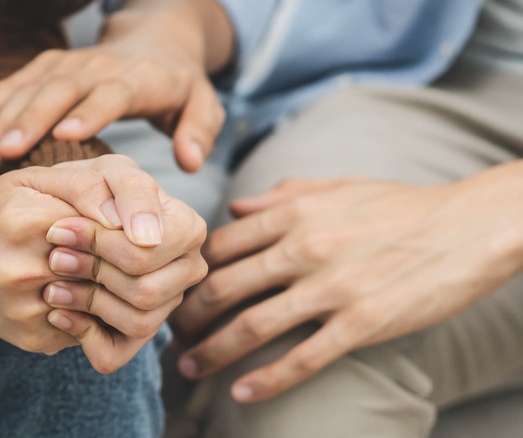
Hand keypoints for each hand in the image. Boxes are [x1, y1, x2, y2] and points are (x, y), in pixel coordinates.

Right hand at [0, 0, 231, 172]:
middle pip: (60, 89)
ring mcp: (68, 63)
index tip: (65, 136)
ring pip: (30, 87)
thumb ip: (200, 131)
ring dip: (2, 119)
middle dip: (30, 120)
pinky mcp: (48, 65)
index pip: (112, 92)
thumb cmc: (178, 86)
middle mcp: (99, 67)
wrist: (155, 43)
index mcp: (138, 79)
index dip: (90, 111)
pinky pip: (14, 83)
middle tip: (3, 153)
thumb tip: (190, 161)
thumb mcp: (203, 104)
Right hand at [0, 155, 169, 357]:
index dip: (121, 224)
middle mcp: (16, 271)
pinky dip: (97, 309)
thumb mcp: (40, 179)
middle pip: (103, 267)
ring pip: (100, 299)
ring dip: (112, 284)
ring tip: (108, 267)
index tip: (127, 222)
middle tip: (128, 247)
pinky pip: (89, 326)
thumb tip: (123, 221)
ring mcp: (23, 310)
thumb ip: (87, 186)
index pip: (101, 227)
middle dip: (121, 256)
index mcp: (21, 222)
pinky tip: (87, 291)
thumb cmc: (10, 208)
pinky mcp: (34, 337)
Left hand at [42, 188, 206, 372]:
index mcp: (187, 226)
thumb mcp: (87, 173)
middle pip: (147, 289)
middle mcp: (187, 268)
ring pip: (138, 321)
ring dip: (87, 304)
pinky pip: (115, 352)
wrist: (45, 224)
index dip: (99, 242)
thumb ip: (112, 189)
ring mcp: (166, 303)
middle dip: (93, 273)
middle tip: (53, 257)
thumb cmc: (75, 194)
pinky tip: (58, 314)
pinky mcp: (136, 334)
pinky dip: (82, 336)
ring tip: (52, 285)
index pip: (149, 250)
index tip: (57, 230)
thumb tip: (142, 235)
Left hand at [172, 162, 522, 402]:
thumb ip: (280, 195)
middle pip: (223, 288)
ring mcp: (331, 287)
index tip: (177, 290)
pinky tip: (241, 393)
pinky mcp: (361, 322)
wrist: (467, 225)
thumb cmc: (399, 204)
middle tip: (169, 334)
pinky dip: (266, 379)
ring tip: (188, 368)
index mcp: (293, 212)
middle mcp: (303, 248)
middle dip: (188, 316)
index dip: (190, 272)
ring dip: (211, 352)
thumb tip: (237, 208)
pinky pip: (302, 358)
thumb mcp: (335, 185)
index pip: (220, 246)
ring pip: (252, 326)